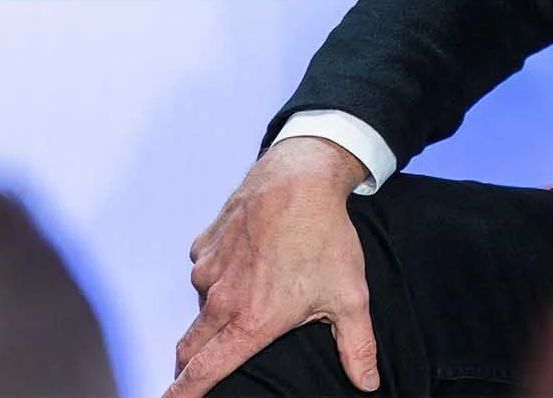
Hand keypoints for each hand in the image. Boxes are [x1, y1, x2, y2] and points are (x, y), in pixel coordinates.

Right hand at [168, 137, 378, 395]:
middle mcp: (220, 300)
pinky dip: (218, 276)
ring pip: (200, 307)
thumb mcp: (350, 296)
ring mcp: (208, 270)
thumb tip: (369, 384)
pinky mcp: (204, 245)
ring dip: (213, 314)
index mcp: (251, 321)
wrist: (300, 177)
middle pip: (190, 348)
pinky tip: (247, 262)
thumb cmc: (326, 237)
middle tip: (197, 374)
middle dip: (189, 366)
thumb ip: (357, 347)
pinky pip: (205, 271)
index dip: (183, 394)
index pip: (204, 372)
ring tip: (248, 299)